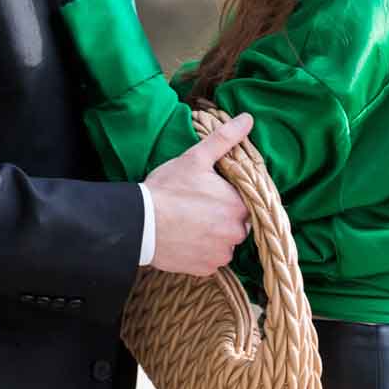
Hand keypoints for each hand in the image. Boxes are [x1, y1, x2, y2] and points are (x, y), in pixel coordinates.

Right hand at [145, 112, 252, 275]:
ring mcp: (221, 254)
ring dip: (214, 235)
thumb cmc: (167, 189)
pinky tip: (186, 238)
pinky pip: (211, 259)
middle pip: (237, 223)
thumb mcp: (196, 158)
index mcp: (239, 205)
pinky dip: (202, 251)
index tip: (211, 192)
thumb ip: (225, 139)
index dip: (229, 196)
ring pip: (225, 242)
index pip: (245, 201)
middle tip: (197, 206)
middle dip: (223, 215)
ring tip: (190, 222)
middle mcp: (236, 234)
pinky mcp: (205, 269)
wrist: (140, 223)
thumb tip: (248, 118)